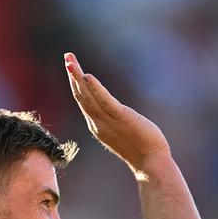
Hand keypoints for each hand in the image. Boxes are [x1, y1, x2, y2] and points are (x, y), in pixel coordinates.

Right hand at [64, 52, 169, 173]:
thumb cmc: (141, 148)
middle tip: (67, 56)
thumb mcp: (123, 131)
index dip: (76, 83)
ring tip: (70, 61)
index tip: (71, 66)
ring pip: (87, 96)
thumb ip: (115, 121)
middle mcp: (97, 122)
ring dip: (77, 77)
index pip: (83, 101)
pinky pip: (104, 101)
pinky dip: (95, 88)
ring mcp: (106, 121)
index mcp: (97, 125)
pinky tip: (87, 76)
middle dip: (73, 75)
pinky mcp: (120, 117)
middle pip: (81, 95)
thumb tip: (116, 114)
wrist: (150, 162)